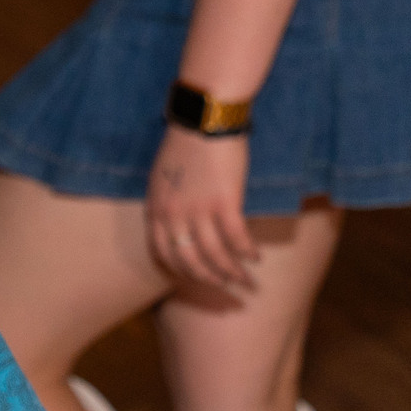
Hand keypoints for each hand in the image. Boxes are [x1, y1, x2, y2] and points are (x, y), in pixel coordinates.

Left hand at [146, 123, 255, 292]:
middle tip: (226, 291)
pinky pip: (236, 238)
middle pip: (189, 261)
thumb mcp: (162, 177)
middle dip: (208, 280)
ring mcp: (198, 211)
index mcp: (156, 208)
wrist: (203, 120)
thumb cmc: (185, 144)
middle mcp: (173, 215)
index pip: (162, 252)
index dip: (180, 270)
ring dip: (231, 273)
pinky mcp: (224, 203)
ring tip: (246, 282)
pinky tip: (255, 258)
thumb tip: (178, 223)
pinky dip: (246, 252)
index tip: (195, 278)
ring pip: (214, 255)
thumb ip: (167, 202)